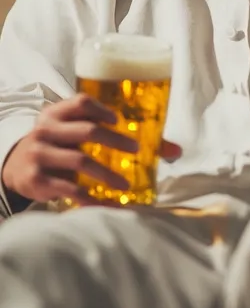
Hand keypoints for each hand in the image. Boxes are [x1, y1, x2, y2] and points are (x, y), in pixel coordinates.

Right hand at [1, 94, 179, 207]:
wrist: (16, 165)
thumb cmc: (59, 143)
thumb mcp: (74, 132)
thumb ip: (114, 134)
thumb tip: (175, 151)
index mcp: (57, 113)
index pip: (81, 103)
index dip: (102, 109)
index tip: (119, 120)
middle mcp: (46, 130)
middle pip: (86, 131)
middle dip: (115, 141)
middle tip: (136, 150)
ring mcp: (40, 154)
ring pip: (80, 161)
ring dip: (106, 174)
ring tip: (125, 185)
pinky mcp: (37, 180)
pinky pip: (68, 189)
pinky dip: (89, 198)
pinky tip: (106, 204)